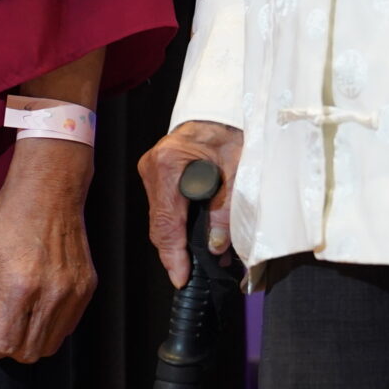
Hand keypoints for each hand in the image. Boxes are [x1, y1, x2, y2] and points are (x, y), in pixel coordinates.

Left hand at [0, 139, 96, 362]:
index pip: (4, 345)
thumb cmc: (11, 217)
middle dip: (8, 346)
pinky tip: (38, 305)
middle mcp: (53, 294)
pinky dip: (50, 325)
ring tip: (18, 315)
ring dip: (30, 339)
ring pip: (50, 344)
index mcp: (22, 287)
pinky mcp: (87, 287)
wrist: (50, 188)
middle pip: (29, 352)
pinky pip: (68, 326)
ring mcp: (74, 292)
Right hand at [138, 120, 243, 288]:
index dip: (174, 253)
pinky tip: (192, 241)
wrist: (222, 112)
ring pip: (160, 220)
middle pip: (159, 225)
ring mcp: (151, 171)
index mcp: (169, 163)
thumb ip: (226, 208)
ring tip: (199, 262)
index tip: (181, 277)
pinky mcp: (157, 175)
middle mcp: (153, 167)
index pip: (166, 220)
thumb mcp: (237, 169)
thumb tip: (217, 245)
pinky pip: (164, 210)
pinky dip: (177, 227)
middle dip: (176, 253)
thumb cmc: (230, 131)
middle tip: (194, 275)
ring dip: (178, 242)